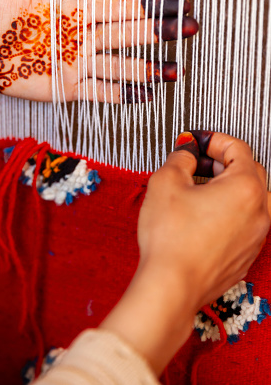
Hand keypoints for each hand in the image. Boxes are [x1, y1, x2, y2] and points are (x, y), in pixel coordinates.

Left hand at [0, 0, 197, 102]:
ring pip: (122, 66)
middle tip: (190, 30)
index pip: (121, 5)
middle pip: (131, 33)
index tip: (178, 3)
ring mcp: (78, 62)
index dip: (151, 4)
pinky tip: (145, 94)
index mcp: (76, 9)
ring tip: (175, 71)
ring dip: (149, 68)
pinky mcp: (68, 87)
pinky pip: (102, 91)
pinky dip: (123, 93)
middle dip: (161, 31)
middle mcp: (83, 36)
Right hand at [101, 131, 269, 375]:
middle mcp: (258, 213)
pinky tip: (202, 216)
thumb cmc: (171, 239)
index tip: (198, 142)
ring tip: (200, 189)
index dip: (215, 140)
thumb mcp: (166, 182)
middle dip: (223, 162)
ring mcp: (255, 237)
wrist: (171, 285)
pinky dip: (228, 212)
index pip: (239, 149)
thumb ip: (180, 158)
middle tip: (199, 162)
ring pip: (249, 200)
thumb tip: (186, 154)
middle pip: (249, 172)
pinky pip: (244, 224)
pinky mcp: (244, 255)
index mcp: (245, 188)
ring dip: (228, 187)